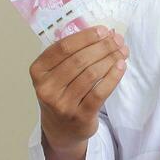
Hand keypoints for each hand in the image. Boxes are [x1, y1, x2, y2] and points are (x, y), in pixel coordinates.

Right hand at [30, 25, 128, 152]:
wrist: (61, 129)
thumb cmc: (61, 93)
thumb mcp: (55, 73)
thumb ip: (72, 54)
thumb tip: (105, 35)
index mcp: (38, 71)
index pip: (63, 47)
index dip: (86, 37)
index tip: (103, 31)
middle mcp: (47, 88)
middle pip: (79, 60)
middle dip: (102, 47)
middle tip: (117, 40)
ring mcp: (62, 104)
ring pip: (91, 75)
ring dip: (110, 59)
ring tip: (122, 52)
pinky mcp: (80, 116)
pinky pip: (100, 92)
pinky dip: (113, 77)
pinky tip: (121, 67)